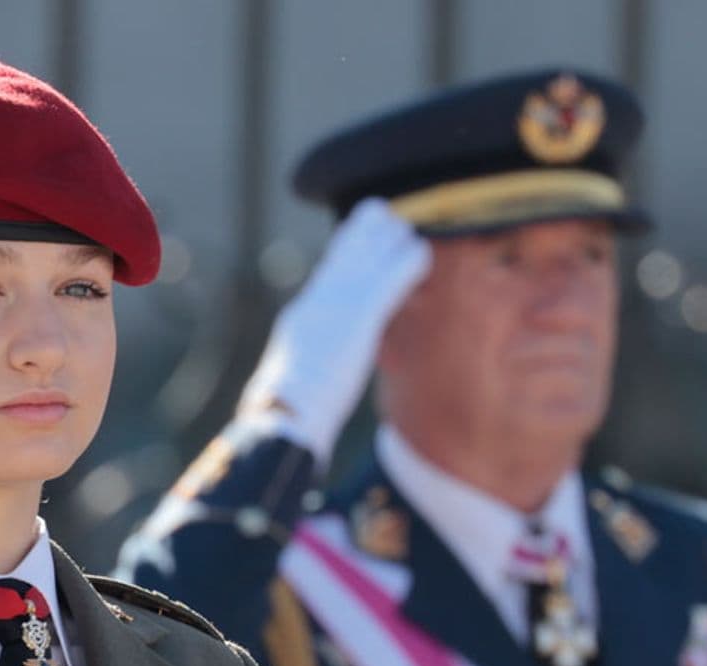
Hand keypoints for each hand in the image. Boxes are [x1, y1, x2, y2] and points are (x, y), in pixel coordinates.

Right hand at [238, 199, 429, 458]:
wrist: (286, 412)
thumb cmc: (285, 410)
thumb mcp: (290, 378)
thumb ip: (300, 366)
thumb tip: (287, 386)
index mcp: (301, 316)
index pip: (325, 274)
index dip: (343, 252)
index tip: (355, 237)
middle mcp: (318, 301)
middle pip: (343, 253)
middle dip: (364, 233)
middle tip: (381, 213)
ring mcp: (339, 305)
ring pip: (366, 257)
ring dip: (388, 241)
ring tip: (407, 229)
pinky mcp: (360, 315)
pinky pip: (389, 279)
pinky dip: (407, 264)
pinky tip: (421, 253)